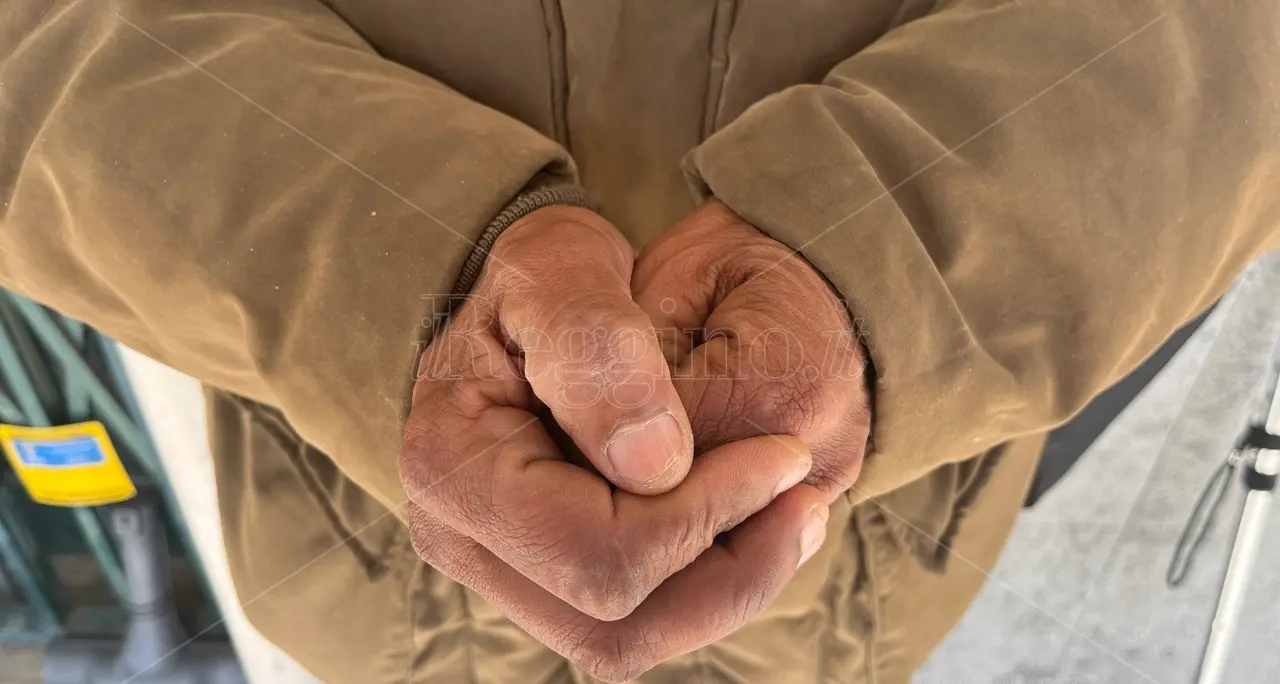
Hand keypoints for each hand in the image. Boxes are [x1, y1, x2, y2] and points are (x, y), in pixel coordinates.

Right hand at [399, 205, 829, 681]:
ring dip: (727, 589)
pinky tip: (757, 519)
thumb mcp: (561, 266)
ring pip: (629, 639)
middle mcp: (463, 539)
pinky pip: (639, 619)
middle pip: (612, 625)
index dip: (703, 515)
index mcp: (451, 466)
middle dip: (727, 568)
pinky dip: (709, 584)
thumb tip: (655, 463)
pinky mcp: (547, 579)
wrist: (527, 303)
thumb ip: (596, 347)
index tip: (782, 454)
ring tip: (794, 512)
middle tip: (802, 491)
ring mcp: (503, 570)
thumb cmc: (543, 277)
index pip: (593, 551)